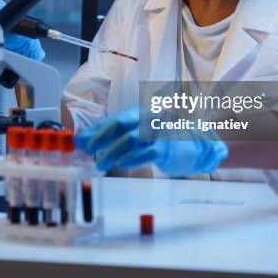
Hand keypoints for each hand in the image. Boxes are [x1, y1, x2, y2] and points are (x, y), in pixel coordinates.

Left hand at [76, 108, 227, 175]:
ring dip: (113, 151)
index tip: (81, 139)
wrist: (196, 144)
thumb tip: (90, 140)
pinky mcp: (166, 147)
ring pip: (131, 139)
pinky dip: (132, 158)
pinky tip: (122, 164)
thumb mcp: (141, 134)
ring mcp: (158, 132)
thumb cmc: (162, 139)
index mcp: (141, 113)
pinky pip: (146, 152)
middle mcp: (149, 118)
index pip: (115, 119)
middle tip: (86, 149)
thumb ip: (118, 136)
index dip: (97, 128)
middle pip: (121, 124)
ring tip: (101, 163)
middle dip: (101, 136)